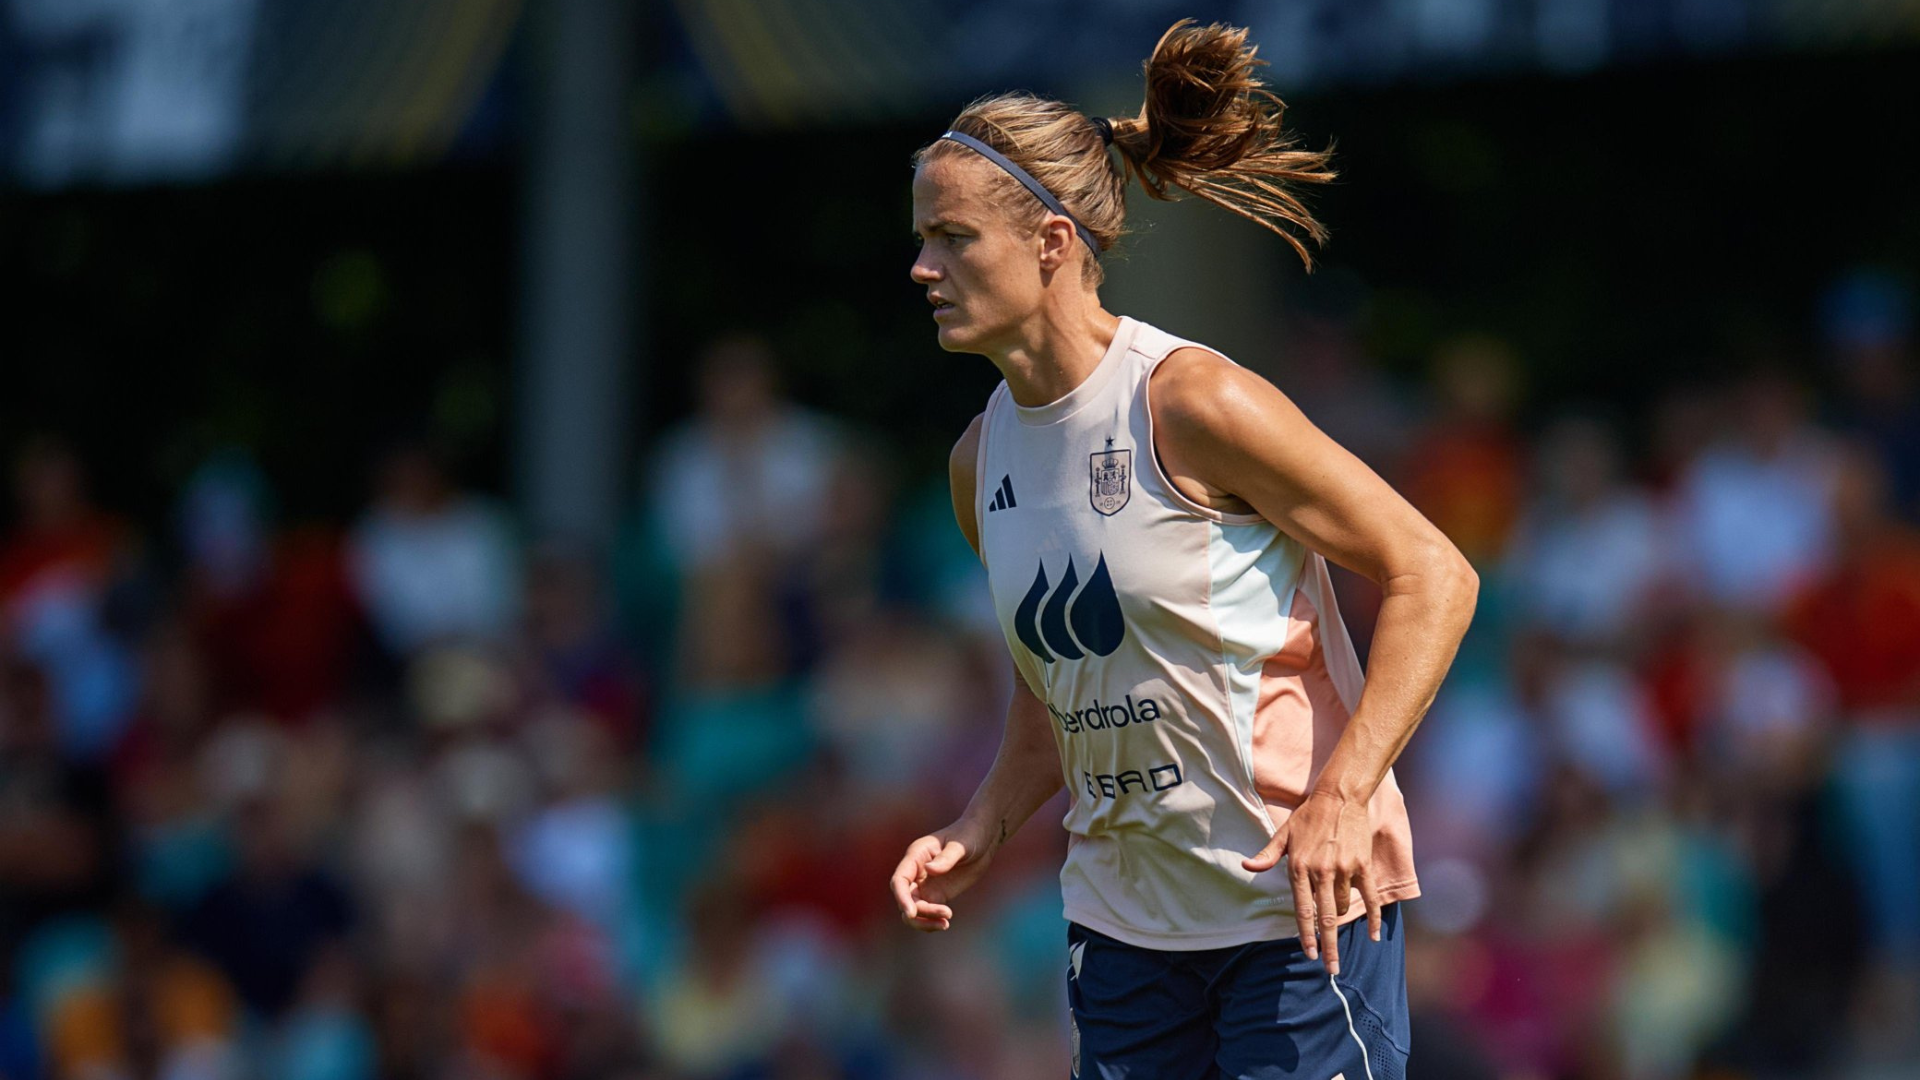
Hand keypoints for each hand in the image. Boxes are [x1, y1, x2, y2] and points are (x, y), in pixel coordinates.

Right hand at [889, 819, 997, 930]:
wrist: (983, 839)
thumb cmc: (970, 835)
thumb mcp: (960, 846)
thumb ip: (946, 858)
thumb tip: (928, 869)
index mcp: (916, 856)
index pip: (900, 880)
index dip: (901, 897)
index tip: (911, 913)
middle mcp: (916, 872)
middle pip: (905, 899)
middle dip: (919, 913)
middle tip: (945, 916)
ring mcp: (925, 885)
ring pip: (914, 909)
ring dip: (925, 921)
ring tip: (945, 923)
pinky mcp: (937, 895)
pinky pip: (928, 912)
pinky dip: (932, 920)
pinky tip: (946, 923)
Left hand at [1242, 790, 1381, 975]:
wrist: (1339, 796)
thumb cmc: (1308, 817)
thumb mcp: (1283, 835)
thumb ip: (1266, 855)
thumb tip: (1246, 867)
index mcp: (1299, 867)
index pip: (1302, 910)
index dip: (1306, 935)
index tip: (1310, 954)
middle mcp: (1321, 872)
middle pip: (1326, 918)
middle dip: (1329, 947)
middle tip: (1331, 971)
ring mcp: (1344, 869)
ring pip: (1344, 907)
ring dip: (1342, 921)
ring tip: (1340, 933)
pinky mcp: (1362, 865)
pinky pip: (1368, 897)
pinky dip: (1373, 918)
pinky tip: (1375, 937)